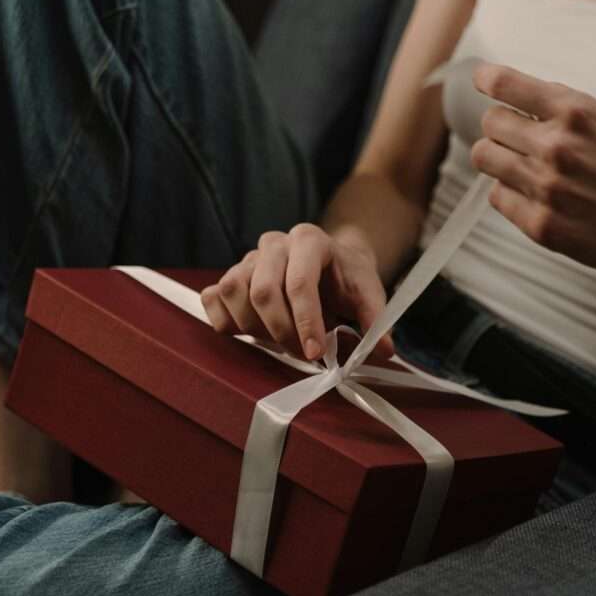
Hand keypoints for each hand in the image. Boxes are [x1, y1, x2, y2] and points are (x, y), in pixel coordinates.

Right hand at [200, 223, 393, 360]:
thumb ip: (377, 320)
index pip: (299, 283)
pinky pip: (213, 297)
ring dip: (254, 328)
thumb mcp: (369, 294)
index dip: (305, 322)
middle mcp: (275, 243)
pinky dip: (225, 321)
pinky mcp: (231, 274)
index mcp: (310, 240)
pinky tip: (248, 333)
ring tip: (279, 341)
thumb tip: (383, 349)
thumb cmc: (347, 280)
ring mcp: (249, 258)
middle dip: (281, 331)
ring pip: (234, 292)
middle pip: (262, 291)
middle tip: (301, 353)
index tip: (314, 354)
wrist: (332, 264)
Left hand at [470, 63, 595, 279]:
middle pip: (490, 125)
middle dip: (501, 128)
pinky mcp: (540, 225)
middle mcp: (556, 147)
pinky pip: (498, 197)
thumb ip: (567, 106)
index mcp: (576, 113)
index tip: (484, 82)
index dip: (488, 81)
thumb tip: (520, 97)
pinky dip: (511, 193)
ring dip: (500, 159)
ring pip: (485, 160)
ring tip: (523, 166)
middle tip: (517, 138)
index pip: (506, 85)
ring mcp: (546, 188)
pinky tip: (536, 195)